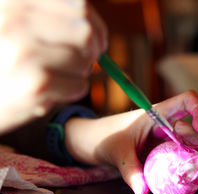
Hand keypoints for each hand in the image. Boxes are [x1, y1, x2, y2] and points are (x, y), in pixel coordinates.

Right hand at [0, 0, 106, 133]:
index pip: (77, 4)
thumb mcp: (17, 26)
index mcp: (15, 1)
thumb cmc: (3, 61)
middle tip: (84, 61)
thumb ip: (51, 18)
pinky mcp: (35, 84)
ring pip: (85, 60)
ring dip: (80, 72)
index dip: (95, 25)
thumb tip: (96, 26)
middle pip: (85, 32)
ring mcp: (25, 52)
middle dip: (92, 50)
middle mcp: (16, 21)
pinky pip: (79, 85)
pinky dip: (73, 91)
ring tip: (57, 76)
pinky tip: (51, 91)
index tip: (98, 40)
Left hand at [64, 90, 197, 193]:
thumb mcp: (118, 152)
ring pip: (194, 146)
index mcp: (158, 114)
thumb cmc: (108, 138)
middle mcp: (169, 125)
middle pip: (195, 130)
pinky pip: (186, 158)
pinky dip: (193, 168)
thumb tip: (142, 192)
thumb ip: (131, 171)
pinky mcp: (169, 153)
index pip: (187, 100)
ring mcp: (170, 140)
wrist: (99, 143)